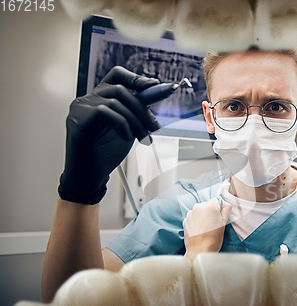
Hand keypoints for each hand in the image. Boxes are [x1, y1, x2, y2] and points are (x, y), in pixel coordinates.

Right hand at [58, 66, 160, 204]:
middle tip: (155, 127)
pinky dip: (122, 124)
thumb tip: (154, 97)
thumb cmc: (106, 153)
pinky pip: (105, 112)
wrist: (90, 177)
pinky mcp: (78, 120)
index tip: (154, 85)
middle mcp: (88, 99)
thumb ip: (135, 112)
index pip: (116, 75)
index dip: (136, 77)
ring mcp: (80, 108)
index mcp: (99, 98)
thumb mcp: (127, 128)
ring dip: (136, 121)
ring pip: (116, 102)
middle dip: (142, 108)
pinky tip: (127, 137)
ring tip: (144, 139)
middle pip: (120, 89)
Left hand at [183, 198, 231, 259]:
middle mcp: (198, 207)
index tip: (219, 218)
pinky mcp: (185, 220)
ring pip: (200, 211)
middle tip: (213, 224)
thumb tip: (225, 203)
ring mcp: (190, 214)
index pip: (216, 201)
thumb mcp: (224, 223)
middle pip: (207, 205)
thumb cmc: (213, 239)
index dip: (219, 209)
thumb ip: (226, 209)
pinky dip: (196, 221)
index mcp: (210, 206)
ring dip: (203, 216)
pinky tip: (200, 230)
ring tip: (206, 228)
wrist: (199, 251)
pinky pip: (193, 217)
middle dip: (210, 212)